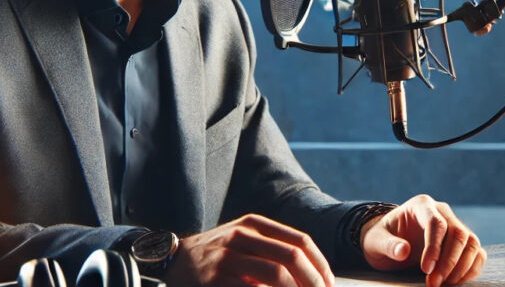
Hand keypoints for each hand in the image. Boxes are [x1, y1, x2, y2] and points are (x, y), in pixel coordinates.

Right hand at [165, 214, 333, 286]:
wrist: (175, 261)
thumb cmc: (219, 254)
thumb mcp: (245, 240)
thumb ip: (273, 249)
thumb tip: (312, 273)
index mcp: (255, 224)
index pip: (300, 240)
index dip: (320, 264)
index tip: (329, 284)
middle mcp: (242, 236)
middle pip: (291, 256)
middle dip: (313, 281)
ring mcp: (228, 258)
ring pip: (275, 275)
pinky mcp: (216, 280)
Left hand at [360, 195, 485, 285]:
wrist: (388, 242)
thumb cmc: (381, 239)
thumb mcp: (376, 242)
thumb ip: (388, 245)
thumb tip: (403, 250)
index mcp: (421, 205)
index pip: (436, 223)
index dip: (434, 248)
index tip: (426, 269)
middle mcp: (441, 211)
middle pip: (458, 233)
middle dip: (448, 262)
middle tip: (434, 283)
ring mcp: (454, 225)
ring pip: (471, 243)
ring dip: (461, 267)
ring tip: (443, 284)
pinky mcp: (462, 242)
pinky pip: (477, 253)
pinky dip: (471, 269)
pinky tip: (454, 282)